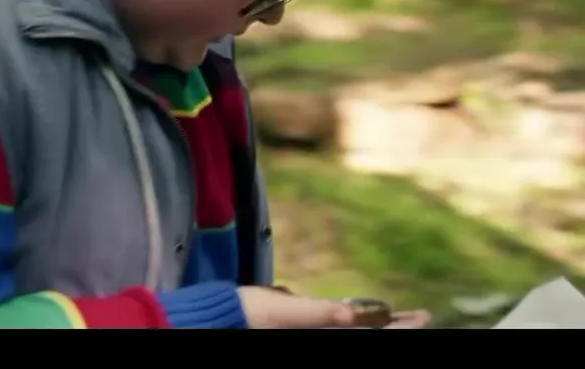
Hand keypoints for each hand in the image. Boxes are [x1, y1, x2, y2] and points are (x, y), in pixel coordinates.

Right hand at [238, 287, 432, 328]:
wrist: (221, 318)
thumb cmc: (248, 315)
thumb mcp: (283, 312)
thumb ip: (316, 312)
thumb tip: (349, 311)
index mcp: (324, 332)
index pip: (371, 333)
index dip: (400, 327)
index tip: (423, 318)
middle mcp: (323, 334)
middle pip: (369, 334)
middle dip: (396, 326)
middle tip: (421, 317)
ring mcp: (314, 331)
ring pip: (358, 330)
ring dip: (381, 325)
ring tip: (402, 318)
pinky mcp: (304, 327)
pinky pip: (338, 325)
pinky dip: (356, 321)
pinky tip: (362, 315)